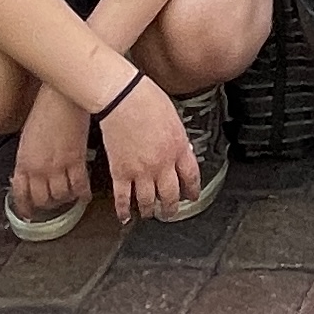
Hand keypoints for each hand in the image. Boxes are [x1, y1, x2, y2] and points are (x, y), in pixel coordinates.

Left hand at [11, 83, 93, 226]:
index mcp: (23, 161)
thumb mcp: (28, 137)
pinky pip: (79, 186)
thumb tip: (33, 170)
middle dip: (47, 205)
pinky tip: (84, 195)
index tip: (29, 212)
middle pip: (42, 199)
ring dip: (65, 200)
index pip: (21, 193)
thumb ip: (29, 157)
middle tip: (53, 203)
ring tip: (70, 197)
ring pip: (61, 196)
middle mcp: (38, 169)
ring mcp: (57, 167)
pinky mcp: (76, 161)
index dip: (25, 207)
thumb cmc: (44, 110)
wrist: (60, 98)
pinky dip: (82, 194)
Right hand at [100, 71, 201, 224]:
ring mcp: (141, 170)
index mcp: (178, 148)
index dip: (192, 190)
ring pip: (149, 201)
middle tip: (170, 211)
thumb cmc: (147, 99)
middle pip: (171, 194)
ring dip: (151, 211)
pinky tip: (126, 216)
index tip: (192, 196)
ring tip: (150, 214)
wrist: (123, 97)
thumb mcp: (174, 118)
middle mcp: (162, 164)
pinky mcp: (120, 172)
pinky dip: (125, 210)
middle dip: (172, 207)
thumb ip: (178, 138)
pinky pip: (123, 198)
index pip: (191, 177)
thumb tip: (180, 149)